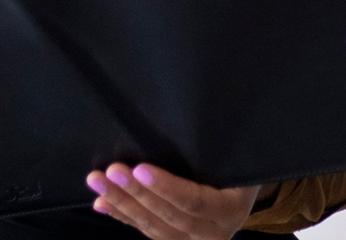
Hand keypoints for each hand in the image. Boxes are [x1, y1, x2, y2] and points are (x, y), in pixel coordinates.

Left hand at [86, 163, 266, 239]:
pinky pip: (147, 231)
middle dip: (136, 194)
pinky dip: (123, 217)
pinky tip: (103, 204)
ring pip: (152, 227)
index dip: (166, 187)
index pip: (194, 201)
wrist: (247, 190)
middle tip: (110, 172)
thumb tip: (198, 117)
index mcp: (231, 210)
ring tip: (98, 183)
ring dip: (122, 204)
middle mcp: (212, 234)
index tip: (140, 168)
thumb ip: (220, 147)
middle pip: (168, 216)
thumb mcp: (242, 155)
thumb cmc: (245, 161)